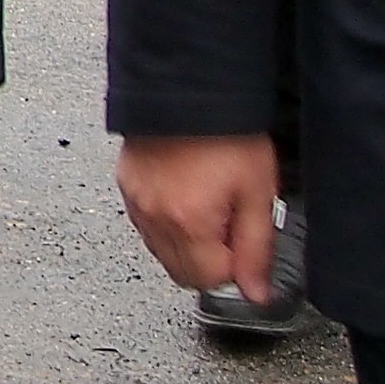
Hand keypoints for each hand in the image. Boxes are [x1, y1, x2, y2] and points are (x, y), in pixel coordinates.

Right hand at [119, 130, 281, 299]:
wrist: (191, 90)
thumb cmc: (228, 135)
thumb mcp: (259, 194)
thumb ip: (257, 250)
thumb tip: (256, 293)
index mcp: (188, 222)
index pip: (211, 280)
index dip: (235, 263)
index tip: (242, 235)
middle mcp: (154, 217)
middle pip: (182, 274)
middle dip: (209, 260)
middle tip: (227, 222)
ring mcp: (135, 202)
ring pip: (161, 252)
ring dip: (186, 243)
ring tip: (206, 203)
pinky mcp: (125, 185)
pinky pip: (145, 225)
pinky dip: (166, 222)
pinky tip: (184, 194)